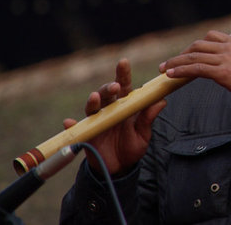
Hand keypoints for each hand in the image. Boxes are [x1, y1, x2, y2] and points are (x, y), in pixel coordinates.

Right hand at [62, 59, 166, 174]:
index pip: (124, 86)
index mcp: (124, 106)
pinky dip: (73, 125)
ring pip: (92, 107)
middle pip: (106, 94)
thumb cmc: (132, 147)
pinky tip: (69, 122)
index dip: (123, 74)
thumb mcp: (144, 133)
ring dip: (93, 101)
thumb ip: (149, 118)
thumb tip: (161, 101)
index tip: (123, 62)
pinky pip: (78, 128)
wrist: (120, 168)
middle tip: (115, 86)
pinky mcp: (87, 135)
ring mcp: (97, 121)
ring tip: (95, 97)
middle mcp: (109, 110)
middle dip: (108, 88)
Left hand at [160, 26, 230, 105]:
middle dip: (183, 53)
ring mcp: (225, 59)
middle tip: (172, 63)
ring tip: (164, 70)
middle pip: (199, 44)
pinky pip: (196, 68)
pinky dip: (181, 71)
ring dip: (176, 63)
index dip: (197, 46)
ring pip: (194, 56)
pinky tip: (171, 76)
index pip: (212, 37)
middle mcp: (229, 47)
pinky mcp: (222, 72)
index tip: (188, 54)